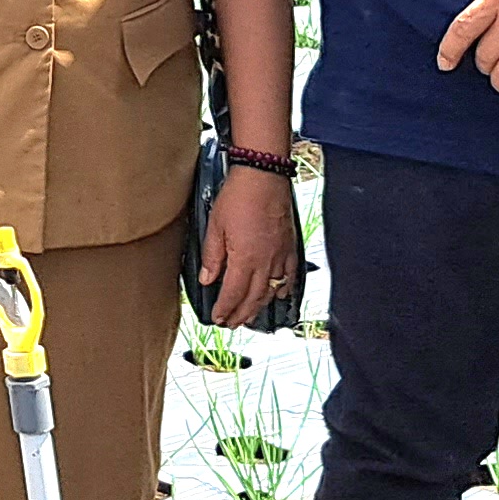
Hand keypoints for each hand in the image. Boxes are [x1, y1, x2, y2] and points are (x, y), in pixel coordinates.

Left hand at [195, 164, 300, 327]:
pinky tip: (279, 295)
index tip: (218, 318)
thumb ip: (213, 256)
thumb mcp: (215, 226)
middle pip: (253, 298)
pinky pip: (288, 276)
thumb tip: (208, 279)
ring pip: (271, 291)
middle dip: (241, 314)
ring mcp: (280, 256)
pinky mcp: (290, 246)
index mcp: (245, 260)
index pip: (233, 294)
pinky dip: (282, 289)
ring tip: (249, 315)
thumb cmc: (239, 196)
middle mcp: (266, 263)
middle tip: (231, 324)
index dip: (225, 309)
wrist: (264, 175)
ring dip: (259, 306)